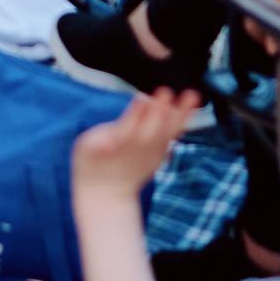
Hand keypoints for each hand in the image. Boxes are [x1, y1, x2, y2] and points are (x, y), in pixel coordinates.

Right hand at [70, 88, 197, 196]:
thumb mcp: (87, 151)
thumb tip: (108, 143)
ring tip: (192, 96)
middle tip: (166, 91)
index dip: (135, 115)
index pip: (128, 128)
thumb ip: (97, 145)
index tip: (143, 100)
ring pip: (167, 132)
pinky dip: (182, 122)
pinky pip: (172, 135)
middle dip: (158, 111)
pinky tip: (191, 105)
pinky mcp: (159, 152)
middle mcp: (137, 147)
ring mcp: (151, 151)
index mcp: (117, 143)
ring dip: (180, 115)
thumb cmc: (92, 160)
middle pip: (150, 129)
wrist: (107, 189)